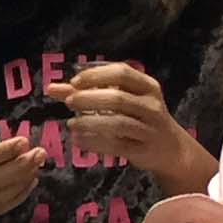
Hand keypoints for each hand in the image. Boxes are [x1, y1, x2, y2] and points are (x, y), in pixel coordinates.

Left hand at [59, 62, 209, 185]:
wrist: (171, 149)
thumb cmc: (140, 118)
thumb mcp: (122, 100)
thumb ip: (87, 92)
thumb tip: (52, 88)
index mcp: (148, 86)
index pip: (122, 73)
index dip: (96, 75)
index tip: (75, 82)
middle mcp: (152, 105)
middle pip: (118, 98)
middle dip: (90, 99)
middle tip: (69, 102)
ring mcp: (150, 128)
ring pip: (118, 123)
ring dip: (91, 123)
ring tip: (72, 124)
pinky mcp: (144, 150)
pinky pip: (117, 146)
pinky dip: (95, 143)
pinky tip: (79, 140)